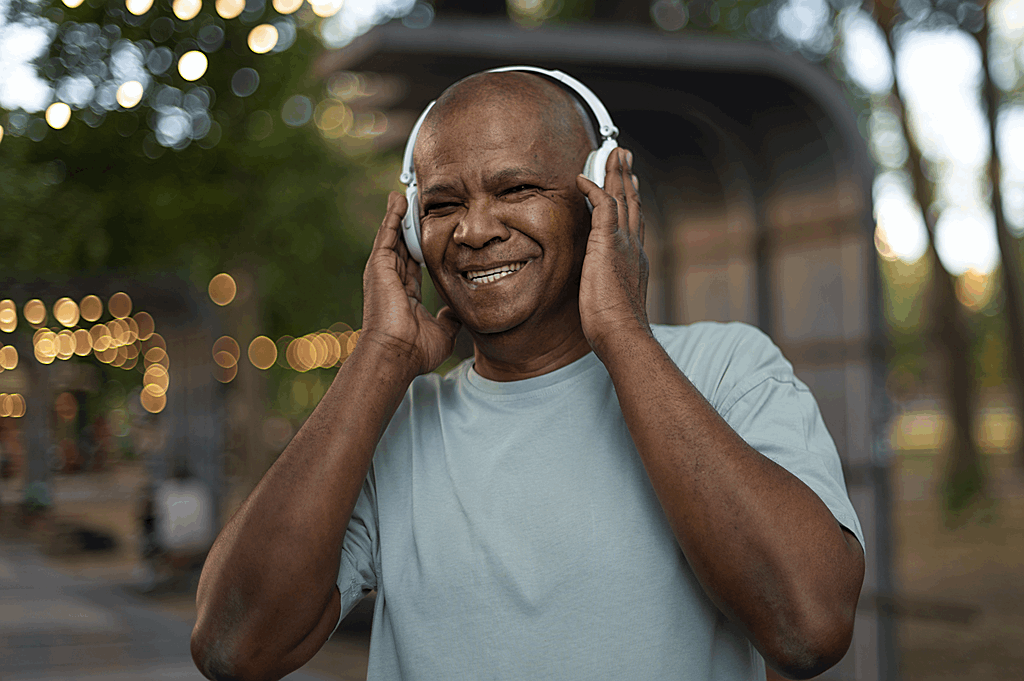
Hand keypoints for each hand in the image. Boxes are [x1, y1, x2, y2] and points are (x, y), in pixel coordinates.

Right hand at [359, 192, 461, 374]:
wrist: (395, 354)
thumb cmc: (415, 350)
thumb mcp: (442, 331)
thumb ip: (450, 318)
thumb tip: (459, 311)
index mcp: (405, 295)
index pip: (414, 264)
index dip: (422, 248)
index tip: (430, 233)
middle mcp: (392, 281)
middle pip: (402, 245)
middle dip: (410, 225)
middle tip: (419, 204)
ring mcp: (383, 273)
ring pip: (394, 236)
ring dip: (401, 215)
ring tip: (408, 193)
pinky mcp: (379, 266)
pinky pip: (387, 234)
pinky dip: (392, 216)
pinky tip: (398, 199)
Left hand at [575, 147, 650, 356]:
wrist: (621, 332)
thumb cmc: (614, 327)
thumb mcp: (613, 301)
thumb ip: (608, 286)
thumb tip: (600, 289)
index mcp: (636, 259)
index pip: (635, 223)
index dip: (632, 202)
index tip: (631, 185)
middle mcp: (634, 246)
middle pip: (633, 203)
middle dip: (628, 178)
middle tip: (625, 157)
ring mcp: (624, 242)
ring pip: (622, 197)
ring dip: (616, 173)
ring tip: (613, 154)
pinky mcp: (608, 241)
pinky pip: (602, 204)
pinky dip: (594, 188)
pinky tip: (582, 178)